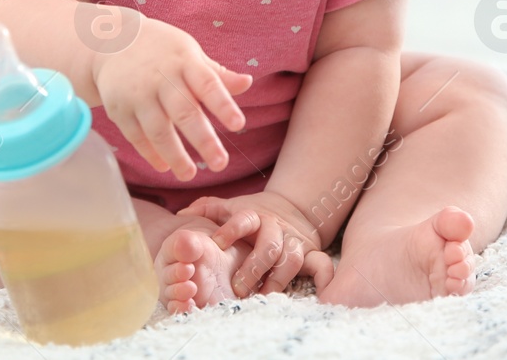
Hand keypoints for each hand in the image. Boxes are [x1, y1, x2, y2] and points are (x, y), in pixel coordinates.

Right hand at [89, 8, 251, 179]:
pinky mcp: (118, 108)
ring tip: (190, 175)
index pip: (208, 84)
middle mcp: (161, 78)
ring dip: (174, 155)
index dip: (223, 105)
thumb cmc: (162, 50)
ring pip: (158, 130)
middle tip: (220, 164)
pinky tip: (164, 167)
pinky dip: (149, 153)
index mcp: (184, 61)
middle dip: (203, 140)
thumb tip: (247, 83)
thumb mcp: (190, 53)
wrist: (112, 41)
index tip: (239, 125)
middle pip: (184, 112)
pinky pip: (136, 136)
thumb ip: (217, 74)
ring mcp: (138, 94)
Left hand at [180, 191, 332, 296]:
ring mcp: (295, 240)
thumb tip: (181, 212)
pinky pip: (322, 264)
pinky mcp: (312, 252)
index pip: (244, 219)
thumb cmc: (252, 215)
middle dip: (253, 268)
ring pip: (293, 258)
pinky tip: (321, 294)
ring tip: (263, 297)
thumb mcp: (231, 207)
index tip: (217, 244)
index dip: (231, 229)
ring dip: (278, 280)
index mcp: (254, 215)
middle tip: (237, 289)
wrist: (292, 208)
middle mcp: (276, 227)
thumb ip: (208, 209)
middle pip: (269, 245)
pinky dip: (325, 278)